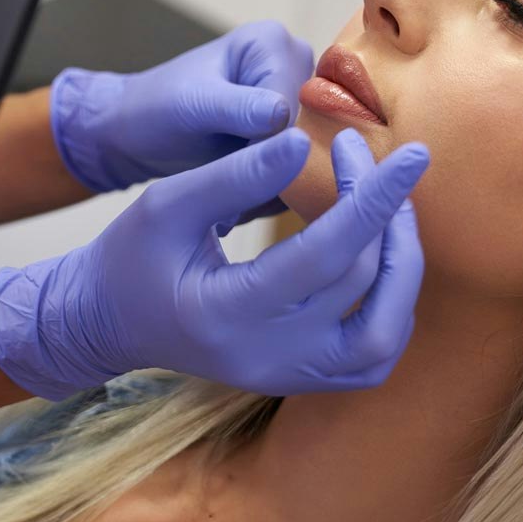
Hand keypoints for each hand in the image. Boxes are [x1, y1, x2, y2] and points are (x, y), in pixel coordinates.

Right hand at [0, 127, 430, 399]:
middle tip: (372, 160)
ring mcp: (289, 377)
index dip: (374, 198)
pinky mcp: (301, 380)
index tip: (412, 153)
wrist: (110, 323)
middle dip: (383, 214)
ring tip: (393, 208)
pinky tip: (381, 258)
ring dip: (402, 266)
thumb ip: (236, 174)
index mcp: (228, 313)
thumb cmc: (132, 257)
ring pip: (383, 336)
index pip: (326, 254)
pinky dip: (392, 305)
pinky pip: (373, 356)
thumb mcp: (167, 204)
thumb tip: (304, 142)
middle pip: (361, 286)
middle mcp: (269, 358)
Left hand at [49, 20, 314, 218]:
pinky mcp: (293, 128)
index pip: (296, 101)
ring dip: (279, 179)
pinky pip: (303, 164)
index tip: (236, 170)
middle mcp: (296, 63)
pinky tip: (245, 194)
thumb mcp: (192, 107)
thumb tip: (282, 116)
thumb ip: (237, 109)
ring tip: (236, 194)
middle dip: (280, 162)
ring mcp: (298, 97)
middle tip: (236, 189)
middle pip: (313, 125)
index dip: (273, 143)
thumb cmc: (153, 111)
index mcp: (272, 42)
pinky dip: (278, 184)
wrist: (135, 133)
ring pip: (311, 150)